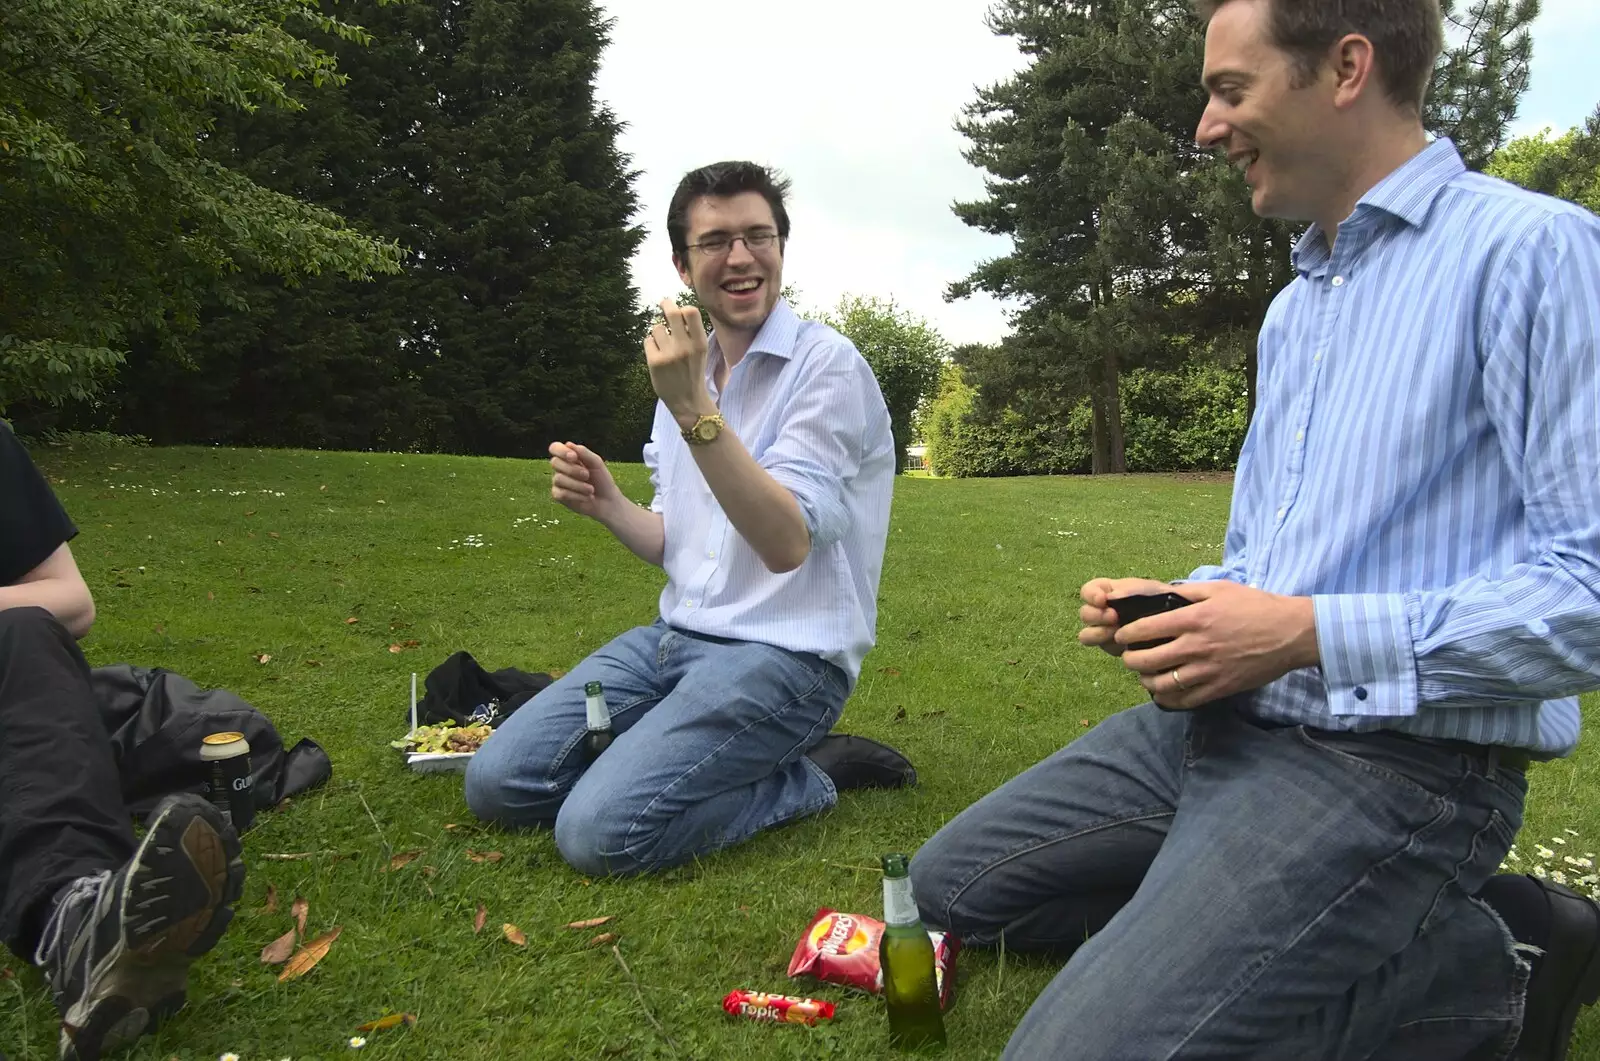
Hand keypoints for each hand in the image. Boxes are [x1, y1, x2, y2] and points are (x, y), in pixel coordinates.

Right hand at [549, 441, 624, 521]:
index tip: (574, 457)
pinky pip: (561, 493)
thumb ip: (583, 452)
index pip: (555, 448)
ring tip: (591, 490)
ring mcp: (558, 482)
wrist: (607, 501)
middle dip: (572, 469)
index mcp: (569, 457)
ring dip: (578, 485)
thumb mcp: (596, 463)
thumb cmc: (602, 479)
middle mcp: (561, 468)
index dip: (561, 451)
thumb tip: (568, 444)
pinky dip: (576, 495)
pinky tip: (587, 497)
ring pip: (558, 479)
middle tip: (587, 475)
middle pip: (554, 462)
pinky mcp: (558, 495)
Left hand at [645, 298, 715, 424]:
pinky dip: (651, 345)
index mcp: (700, 343)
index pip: (691, 312)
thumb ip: (692, 334)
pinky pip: (648, 341)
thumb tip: (679, 311)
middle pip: (672, 312)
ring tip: (663, 345)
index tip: (678, 309)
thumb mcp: (701, 353)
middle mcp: (684, 346)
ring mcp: (668, 354)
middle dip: (666, 304)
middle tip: (664, 303)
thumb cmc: (693, 374)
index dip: (683, 308)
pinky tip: (657, 355)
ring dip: (658, 333)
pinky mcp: (654, 361)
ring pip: (657, 327)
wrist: (688, 401)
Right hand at [1078, 577, 1178, 655]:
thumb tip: (1109, 599)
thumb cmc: (1155, 596)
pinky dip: (1111, 645)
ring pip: (1086, 635)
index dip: (1090, 596)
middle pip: (1084, 614)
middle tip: (1114, 617)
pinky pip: (1102, 647)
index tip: (1103, 600)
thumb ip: (1127, 592)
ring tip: (1116, 633)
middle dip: (1096, 616)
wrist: (1171, 613)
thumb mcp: (1144, 589)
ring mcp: (1103, 629)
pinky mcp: (1111, 645)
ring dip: (1098, 634)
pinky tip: (1125, 643)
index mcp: (1105, 591)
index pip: (1087, 591)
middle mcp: (1100, 611)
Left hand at [1113, 580, 1319, 709]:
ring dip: (1146, 681)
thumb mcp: (1218, 589)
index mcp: (1193, 619)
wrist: (1291, 632)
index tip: (1122, 636)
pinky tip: (1163, 692)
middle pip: (1147, 660)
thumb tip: (1157, 594)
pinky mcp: (1220, 688)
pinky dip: (1168, 698)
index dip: (1127, 635)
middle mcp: (1196, 646)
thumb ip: (1185, 592)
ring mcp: (1208, 670)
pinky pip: (1185, 700)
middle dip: (1131, 659)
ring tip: (1145, 675)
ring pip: (1162, 684)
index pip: (1145, 629)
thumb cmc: (1255, 606)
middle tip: (1130, 657)